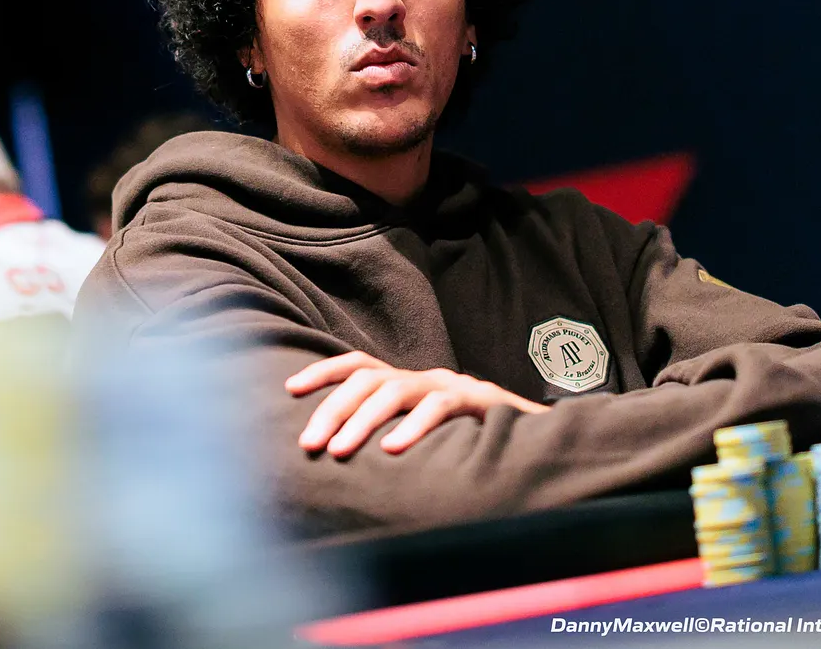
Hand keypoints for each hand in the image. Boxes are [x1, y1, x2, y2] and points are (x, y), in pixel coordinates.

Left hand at [285, 351, 546, 457]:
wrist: (531, 434)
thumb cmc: (464, 438)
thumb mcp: (419, 432)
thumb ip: (386, 434)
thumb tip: (334, 455)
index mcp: (405, 381)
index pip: (357, 364)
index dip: (322, 372)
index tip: (289, 389)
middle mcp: (421, 377)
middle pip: (368, 378)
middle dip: (332, 408)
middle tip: (309, 443)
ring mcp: (448, 384)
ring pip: (396, 390)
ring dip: (362, 420)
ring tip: (339, 450)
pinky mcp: (475, 399)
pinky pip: (440, 407)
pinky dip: (414, 427)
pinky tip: (393, 449)